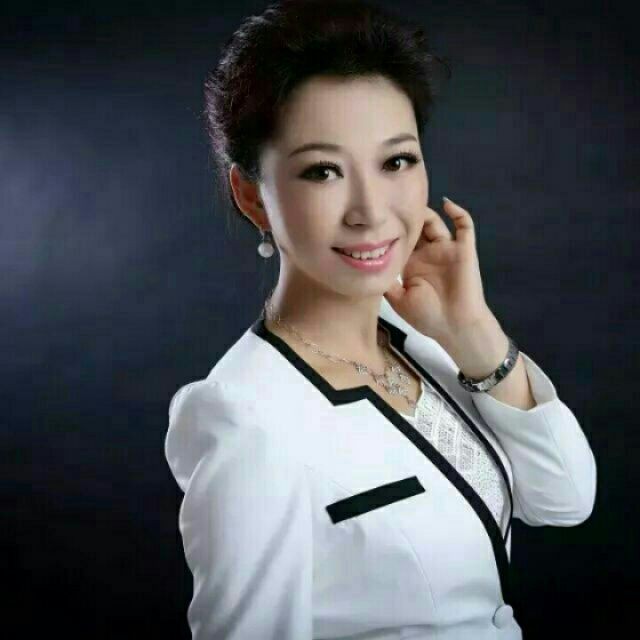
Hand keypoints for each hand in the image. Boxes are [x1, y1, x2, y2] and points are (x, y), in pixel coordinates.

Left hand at [383, 197, 495, 342]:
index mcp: (411, 265)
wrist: (456, 328)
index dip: (389, 229)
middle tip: (391, 203)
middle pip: (416, 227)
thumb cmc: (427, 317)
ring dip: (424, 212)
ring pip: (435, 222)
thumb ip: (384, 281)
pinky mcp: (463, 249)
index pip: (399, 240)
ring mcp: (446, 250)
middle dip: (405, 217)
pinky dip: (457, 211)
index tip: (375, 218)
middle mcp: (427, 254)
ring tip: (411, 203)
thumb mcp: (397, 300)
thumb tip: (366, 263)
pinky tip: (445, 203)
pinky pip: (464, 225)